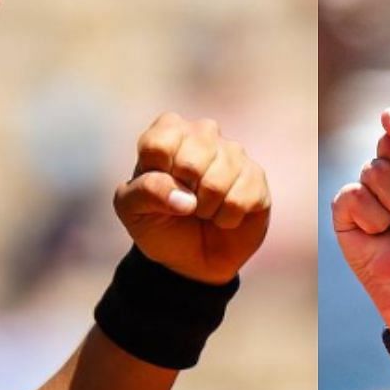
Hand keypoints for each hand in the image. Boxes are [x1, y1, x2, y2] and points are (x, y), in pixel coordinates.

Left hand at [114, 112, 269, 283]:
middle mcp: (204, 133)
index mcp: (169, 131)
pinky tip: (223, 216)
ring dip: (205, 210)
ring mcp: (234, 154)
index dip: (157, 178)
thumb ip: (146, 192)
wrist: (191, 258)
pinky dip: (226, 219)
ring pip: (217, 183)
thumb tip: (185, 198)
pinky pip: (240, 199)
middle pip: (190, 163)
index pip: (158, 145)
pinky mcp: (256, 178)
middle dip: (183, 195)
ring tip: (203, 210)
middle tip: (183, 203)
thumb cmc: (158, 223)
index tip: (158, 190)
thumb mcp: (133, 209)